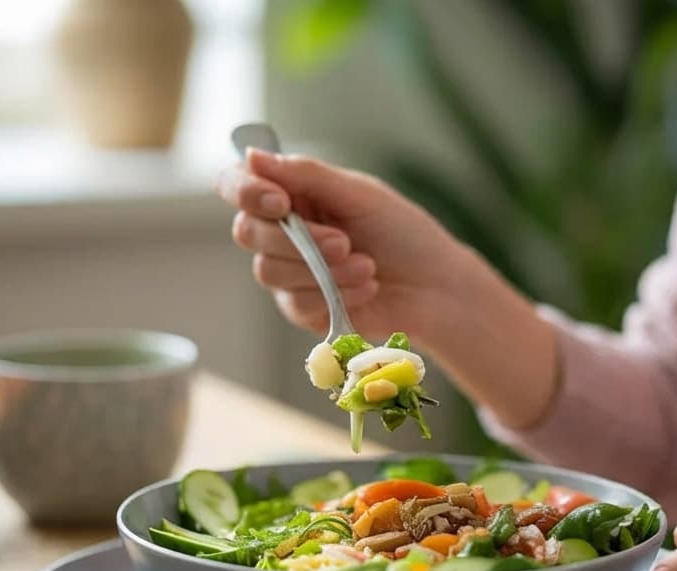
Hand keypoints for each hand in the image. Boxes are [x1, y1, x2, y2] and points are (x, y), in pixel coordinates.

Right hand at [214, 149, 479, 340]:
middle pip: (247, 231)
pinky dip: (334, 294)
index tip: (280, 201)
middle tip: (345, 242)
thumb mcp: (360, 194)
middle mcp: (283, 232)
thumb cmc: (405, 234)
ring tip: (367, 266)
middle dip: (296, 239)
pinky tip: (367, 287)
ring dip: (322, 269)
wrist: (437, 288)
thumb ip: (306, 175)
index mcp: (293, 194)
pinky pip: (294, 303)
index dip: (246, 191)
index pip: (239, 185)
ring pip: (267, 270)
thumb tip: (253, 155)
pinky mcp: (304, 309)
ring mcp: (290, 273)